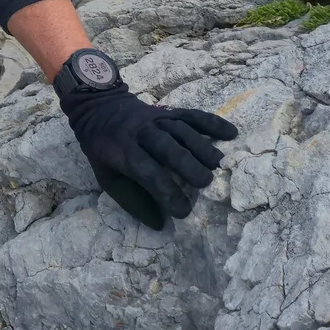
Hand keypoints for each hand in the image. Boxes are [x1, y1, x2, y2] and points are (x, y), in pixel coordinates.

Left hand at [58, 81, 236, 229]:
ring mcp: (156, 118)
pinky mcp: (168, 110)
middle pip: (169, 148)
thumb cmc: (103, 147)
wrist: (98, 105)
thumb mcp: (104, 174)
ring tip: (218, 165)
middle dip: (188, 166)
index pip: (147, 172)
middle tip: (205, 184)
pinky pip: (192, 115)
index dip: (166, 193)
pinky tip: (231, 133)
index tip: (183, 212)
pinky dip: (212, 123)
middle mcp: (141, 132)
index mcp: (122, 149)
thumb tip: (159, 224)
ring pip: (183, 131)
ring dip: (203, 148)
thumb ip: (130, 198)